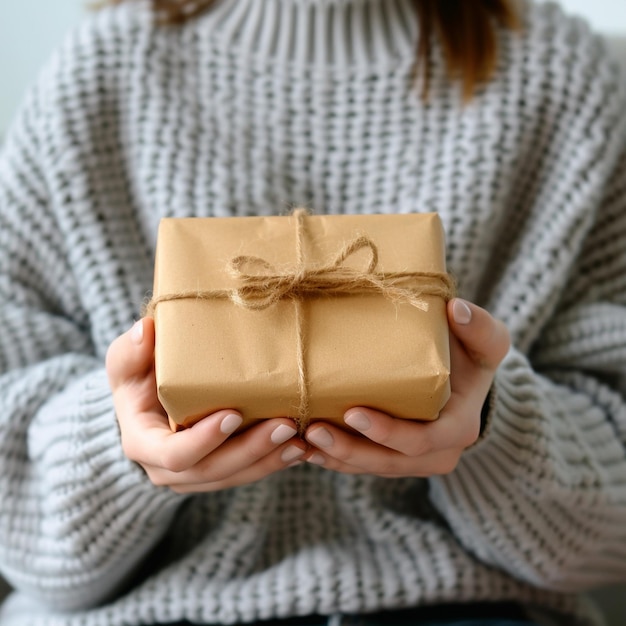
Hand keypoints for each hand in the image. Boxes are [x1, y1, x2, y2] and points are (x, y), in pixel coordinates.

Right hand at [106, 318, 306, 492]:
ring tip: (301, 441)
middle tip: (285, 425)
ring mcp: (194, 476)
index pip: (174, 454)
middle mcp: (167, 470)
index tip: (234, 414)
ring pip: (235, 476)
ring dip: (270, 460)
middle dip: (251, 450)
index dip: (204, 439)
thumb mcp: (125, 363)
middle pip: (213, 470)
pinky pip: (246, 473)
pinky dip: (274, 461)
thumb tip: (144, 329)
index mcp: (144, 444)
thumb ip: (130, 351)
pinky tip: (300, 448)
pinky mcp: (217, 472)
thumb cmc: (136, 377)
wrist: (145, 403)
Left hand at [302, 298, 509, 476]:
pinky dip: (334, 460)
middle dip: (350, 450)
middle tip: (313, 429)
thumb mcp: (487, 340)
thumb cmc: (473, 356)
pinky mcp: (395, 459)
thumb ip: (479, 326)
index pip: (422, 440)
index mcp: (459, 428)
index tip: (352, 411)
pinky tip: (306, 450)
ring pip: (371, 469)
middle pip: (389, 462)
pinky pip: (362, 467)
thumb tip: (458, 309)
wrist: (467, 382)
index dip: (388, 433)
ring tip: (302, 440)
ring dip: (335, 458)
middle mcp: (438, 453)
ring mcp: (415, 462)